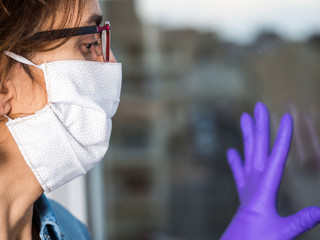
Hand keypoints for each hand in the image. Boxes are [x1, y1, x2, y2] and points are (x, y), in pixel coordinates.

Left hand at [221, 102, 319, 239]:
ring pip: (247, 154)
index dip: (282, 137)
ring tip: (243, 117)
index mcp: (265, 187)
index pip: (276, 157)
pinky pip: (238, 172)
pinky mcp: (243, 192)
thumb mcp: (283, 232)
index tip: (285, 118)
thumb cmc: (259, 239)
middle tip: (257, 106)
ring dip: (247, 135)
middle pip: (258, 148)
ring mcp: (247, 185)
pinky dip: (235, 161)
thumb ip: (300, 220)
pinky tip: (231, 150)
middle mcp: (254, 181)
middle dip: (260, 126)